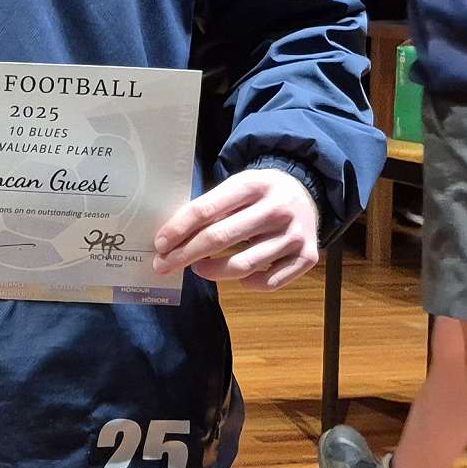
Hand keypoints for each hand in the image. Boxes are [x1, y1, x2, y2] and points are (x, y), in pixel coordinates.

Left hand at [152, 168, 320, 289]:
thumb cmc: (260, 193)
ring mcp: (294, 234)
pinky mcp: (307, 256)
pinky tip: (237, 276)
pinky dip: (247, 283)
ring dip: (212, 271)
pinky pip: (268, 282)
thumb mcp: (238, 186)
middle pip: (220, 238)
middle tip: (164, 265)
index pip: (206, 209)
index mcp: (254, 184)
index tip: (160, 244)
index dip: (178, 229)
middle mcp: (277, 208)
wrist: (306, 192)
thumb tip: (172, 238)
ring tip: (199, 268)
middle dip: (185, 255)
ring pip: (242, 265)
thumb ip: (212, 207)